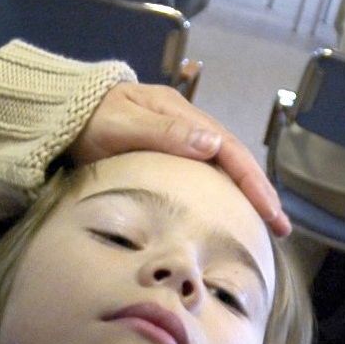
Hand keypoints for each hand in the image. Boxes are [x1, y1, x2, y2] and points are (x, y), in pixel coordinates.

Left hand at [69, 83, 290, 236]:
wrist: (63, 115)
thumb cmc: (89, 120)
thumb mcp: (123, 123)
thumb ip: (164, 131)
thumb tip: (212, 142)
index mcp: (182, 115)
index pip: (229, 149)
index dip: (253, 180)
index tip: (270, 210)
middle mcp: (187, 127)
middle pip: (233, 161)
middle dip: (260, 194)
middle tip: (281, 228)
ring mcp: (178, 141)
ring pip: (221, 171)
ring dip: (245, 197)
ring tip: (265, 227)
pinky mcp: (167, 158)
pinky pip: (203, 178)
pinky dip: (221, 197)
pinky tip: (229, 218)